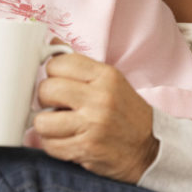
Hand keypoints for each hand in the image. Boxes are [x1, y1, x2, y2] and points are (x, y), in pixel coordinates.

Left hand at [33, 53, 158, 182]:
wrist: (149, 146)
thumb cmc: (126, 112)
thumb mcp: (110, 81)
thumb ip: (80, 65)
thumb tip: (51, 44)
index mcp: (105, 75)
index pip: (58, 63)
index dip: (52, 73)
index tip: (57, 82)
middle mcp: (99, 98)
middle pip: (46, 90)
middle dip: (44, 99)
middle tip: (54, 105)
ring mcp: (92, 124)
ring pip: (41, 121)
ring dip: (45, 125)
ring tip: (58, 125)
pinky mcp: (86, 148)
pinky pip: (50, 145)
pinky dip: (53, 145)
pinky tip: (66, 140)